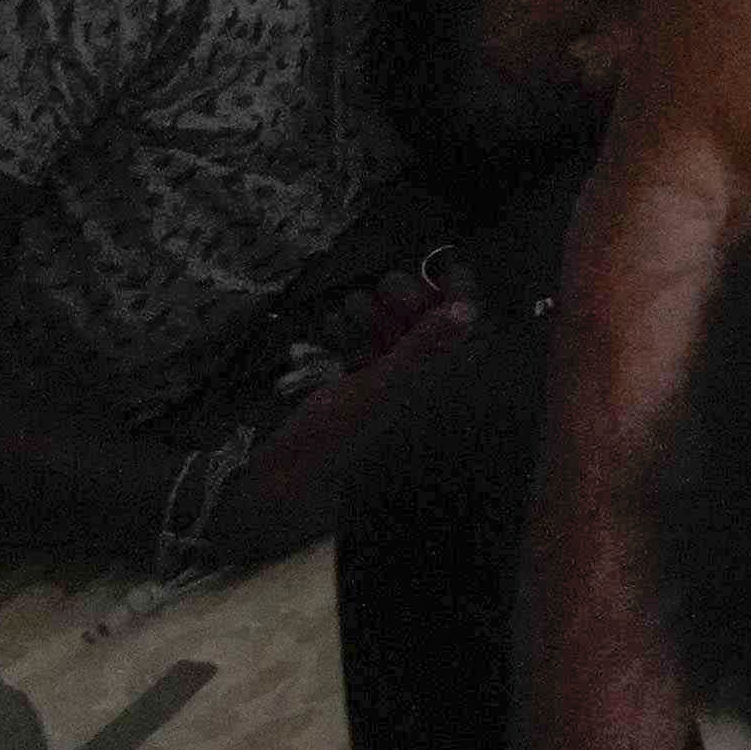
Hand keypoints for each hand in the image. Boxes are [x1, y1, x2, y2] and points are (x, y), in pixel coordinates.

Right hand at [198, 301, 484, 561]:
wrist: (281, 484)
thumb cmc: (333, 438)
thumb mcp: (380, 388)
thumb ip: (423, 348)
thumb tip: (467, 308)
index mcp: (436, 390)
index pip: (469, 334)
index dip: (462, 296)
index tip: (441, 265)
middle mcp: (419, 390)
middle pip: (432, 332)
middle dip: (411, 301)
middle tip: (384, 286)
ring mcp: (387, 394)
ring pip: (396, 341)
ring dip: (378, 315)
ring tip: (352, 306)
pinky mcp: (356, 398)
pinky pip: (367, 356)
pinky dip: (354, 337)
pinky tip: (333, 326)